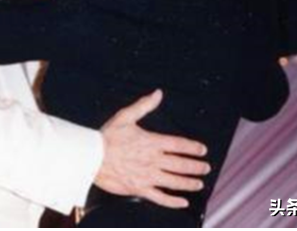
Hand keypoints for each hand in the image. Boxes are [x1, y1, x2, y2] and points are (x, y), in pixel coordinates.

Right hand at [95, 89, 210, 208]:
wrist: (90, 158)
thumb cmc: (106, 137)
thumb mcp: (125, 116)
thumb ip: (144, 105)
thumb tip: (158, 93)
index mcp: (152, 142)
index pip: (179, 145)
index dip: (193, 147)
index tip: (203, 150)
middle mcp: (153, 160)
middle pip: (181, 164)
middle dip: (196, 167)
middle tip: (206, 167)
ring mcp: (147, 176)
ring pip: (174, 182)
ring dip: (189, 183)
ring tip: (199, 183)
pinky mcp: (139, 189)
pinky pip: (160, 198)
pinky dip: (173, 201)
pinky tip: (182, 202)